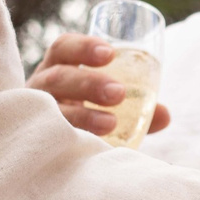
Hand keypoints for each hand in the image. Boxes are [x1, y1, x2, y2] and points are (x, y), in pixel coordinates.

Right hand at [29, 33, 169, 139]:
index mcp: (58, 68)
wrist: (52, 151)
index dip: (83, 48)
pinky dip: (66, 141)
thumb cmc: (83, 117)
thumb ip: (137, 109)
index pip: (64, 48)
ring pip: (50, 109)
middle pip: (57, 77)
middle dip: (88, 83)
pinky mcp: (35, 139)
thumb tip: (165, 115)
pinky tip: (86, 146)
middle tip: (118, 93)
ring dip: (82, 115)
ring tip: (110, 123)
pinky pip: (45, 139)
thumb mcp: (108, 107)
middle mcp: (41, 88)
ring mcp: (34, 114)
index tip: (109, 53)